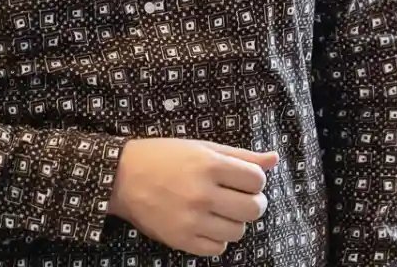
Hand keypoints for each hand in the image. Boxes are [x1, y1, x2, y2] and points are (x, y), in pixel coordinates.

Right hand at [106, 138, 276, 257]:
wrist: (121, 177)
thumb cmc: (164, 157)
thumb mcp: (201, 148)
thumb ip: (241, 155)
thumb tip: (274, 159)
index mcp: (209, 165)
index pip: (257, 180)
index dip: (255, 181)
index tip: (243, 180)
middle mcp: (202, 194)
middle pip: (254, 209)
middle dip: (252, 203)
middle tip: (238, 198)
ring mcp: (192, 220)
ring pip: (238, 231)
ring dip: (234, 221)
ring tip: (218, 211)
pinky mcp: (181, 240)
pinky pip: (218, 248)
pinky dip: (217, 238)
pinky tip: (206, 224)